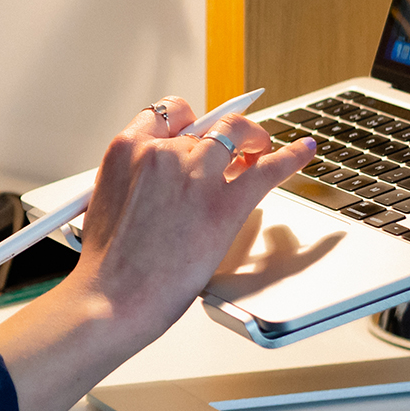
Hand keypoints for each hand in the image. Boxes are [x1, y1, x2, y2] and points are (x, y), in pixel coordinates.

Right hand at [0, 96, 315, 410]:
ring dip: (254, 140)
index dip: (190, 121)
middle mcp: (163, 152)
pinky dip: (291, 157)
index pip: (168, 112)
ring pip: (237, 135)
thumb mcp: (107, 199)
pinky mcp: (225, 201)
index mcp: (127, 149)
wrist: (115, 298)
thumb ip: (135, 175)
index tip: (200, 131)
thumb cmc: (109, 263)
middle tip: (236, 145)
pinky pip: (269, 169)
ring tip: (262, 149)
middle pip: (206, 125)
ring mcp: (196, 173)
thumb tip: (159, 174)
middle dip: (222, 136)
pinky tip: (302, 152)